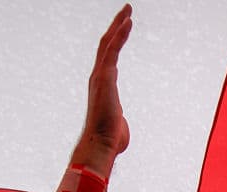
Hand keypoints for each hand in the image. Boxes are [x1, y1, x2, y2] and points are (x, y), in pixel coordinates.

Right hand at [73, 4, 131, 175]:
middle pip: (106, 45)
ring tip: (128, 10)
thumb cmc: (111, 140)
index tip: (124, 28)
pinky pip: (113, 50)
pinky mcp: (105, 77)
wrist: (101, 144)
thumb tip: (120, 130)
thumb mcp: (117, 125)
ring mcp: (100, 76)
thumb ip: (119, 121)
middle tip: (126, 11)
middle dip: (116, 27)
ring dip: (118, 25)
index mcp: (102, 86)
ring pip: (108, 43)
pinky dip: (120, 35)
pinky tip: (128, 22)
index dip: (116, 41)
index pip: (109, 58)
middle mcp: (98, 77)